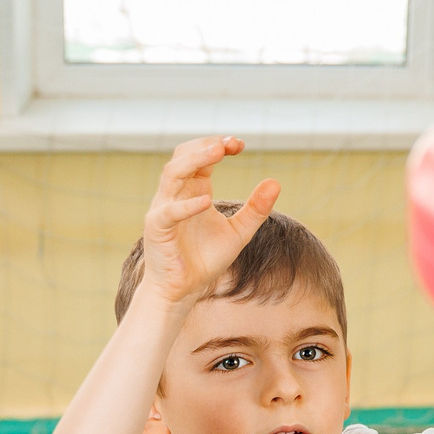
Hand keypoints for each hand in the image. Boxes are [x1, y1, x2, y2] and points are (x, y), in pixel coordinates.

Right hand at [135, 136, 282, 311]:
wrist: (182, 289)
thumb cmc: (205, 259)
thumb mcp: (239, 232)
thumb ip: (256, 209)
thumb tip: (276, 181)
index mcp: (194, 189)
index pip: (202, 156)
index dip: (219, 145)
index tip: (240, 144)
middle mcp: (176, 193)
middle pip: (183, 156)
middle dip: (205, 146)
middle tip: (229, 143)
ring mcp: (163, 208)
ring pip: (172, 174)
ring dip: (193, 160)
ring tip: (217, 153)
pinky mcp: (157, 228)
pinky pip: (169, 212)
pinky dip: (186, 206)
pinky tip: (206, 201)